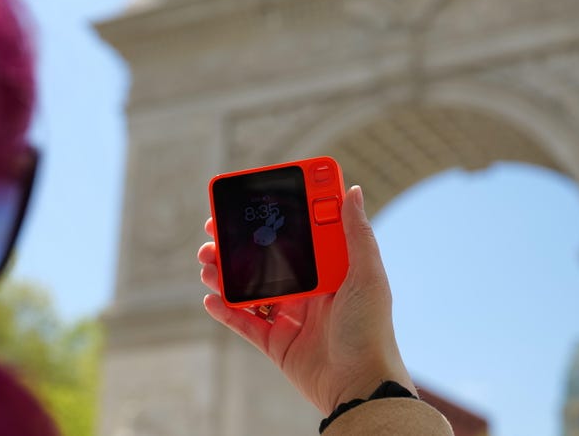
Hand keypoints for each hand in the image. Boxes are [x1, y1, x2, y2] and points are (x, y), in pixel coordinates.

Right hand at [197, 185, 416, 413]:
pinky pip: (244, 323)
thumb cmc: (371, 329)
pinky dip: (225, 310)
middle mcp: (310, 289)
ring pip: (250, 288)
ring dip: (226, 274)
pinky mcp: (276, 343)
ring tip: (207, 262)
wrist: (359, 385)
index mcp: (331, 270)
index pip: (300, 234)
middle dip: (240, 243)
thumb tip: (351, 192)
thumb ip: (356, 234)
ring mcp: (291, 316)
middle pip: (267, 259)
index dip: (277, 215)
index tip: (254, 198)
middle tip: (215, 229)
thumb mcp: (367, 276)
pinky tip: (211, 297)